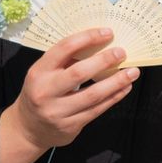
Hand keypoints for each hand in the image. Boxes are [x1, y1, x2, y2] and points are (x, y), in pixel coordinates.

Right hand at [0, 28, 138, 162]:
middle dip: (104, 61)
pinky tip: (125, 88)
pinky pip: (97, 110)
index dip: (87, 38)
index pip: (64, 49)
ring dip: (116, 82)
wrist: (29, 129)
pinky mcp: (70, 126)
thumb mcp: (44, 74)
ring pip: (92, 95)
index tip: (107, 33)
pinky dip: (114, 97)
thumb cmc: (41, 93)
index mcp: (39, 72)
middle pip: (79, 73)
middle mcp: (46, 91)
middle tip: (122, 53)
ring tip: (132, 73)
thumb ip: (65, 61)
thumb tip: (99, 44)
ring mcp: (57, 111)